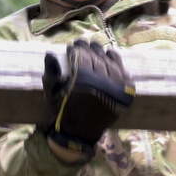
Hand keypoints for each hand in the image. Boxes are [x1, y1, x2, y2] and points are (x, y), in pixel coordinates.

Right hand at [43, 39, 134, 157]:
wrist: (80, 132)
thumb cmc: (63, 111)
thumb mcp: (52, 93)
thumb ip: (50, 73)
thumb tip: (49, 53)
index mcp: (83, 82)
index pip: (82, 56)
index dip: (77, 48)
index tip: (73, 45)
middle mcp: (102, 83)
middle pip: (97, 58)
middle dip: (89, 49)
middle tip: (84, 43)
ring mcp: (116, 89)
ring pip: (111, 63)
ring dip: (103, 53)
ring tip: (97, 48)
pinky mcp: (125, 94)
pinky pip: (124, 74)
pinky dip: (119, 63)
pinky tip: (112, 56)